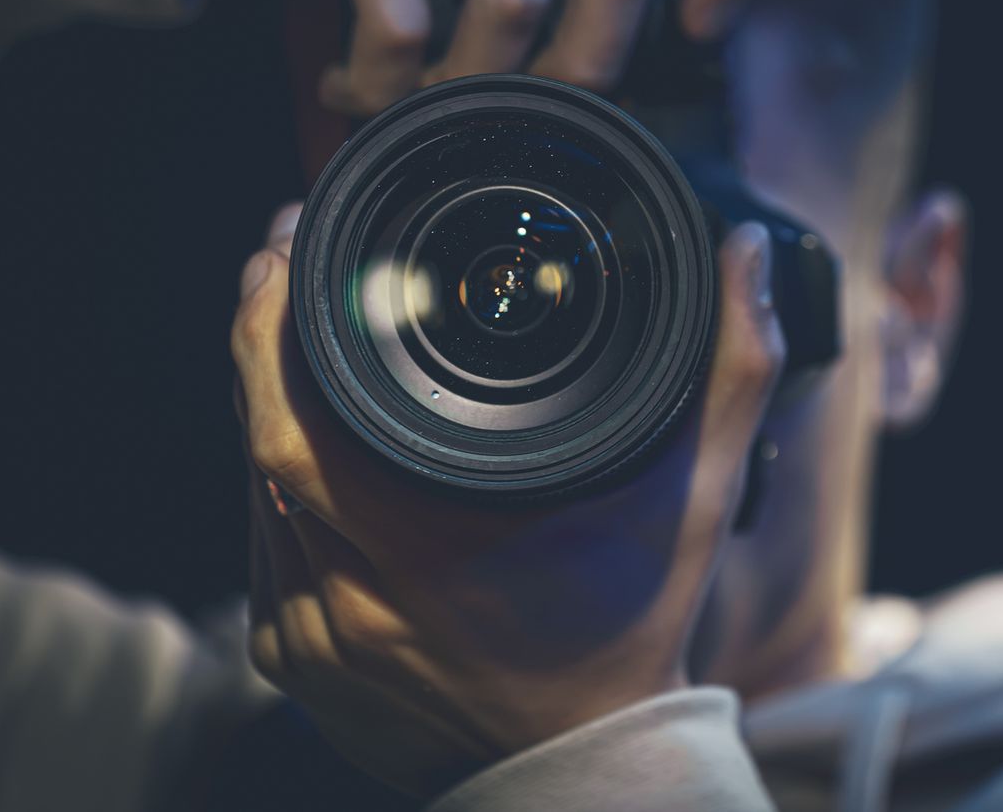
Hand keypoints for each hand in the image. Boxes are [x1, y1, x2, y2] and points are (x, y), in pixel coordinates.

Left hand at [230, 204, 782, 795]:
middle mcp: (348, 595)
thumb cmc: (636, 627)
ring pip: (256, 488)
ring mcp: (308, 637)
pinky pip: (263, 547)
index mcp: (426, 540)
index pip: (292, 411)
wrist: (588, 765)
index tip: (293, 243)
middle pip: (259, 436)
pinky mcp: (291, 662)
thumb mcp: (697, 494)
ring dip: (274, 414)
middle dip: (266, 339)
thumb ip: (730, 367)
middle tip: (289, 265)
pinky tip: (322, 459)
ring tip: (314, 351)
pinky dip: (283, 492)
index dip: (275, 316)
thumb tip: (745, 251)